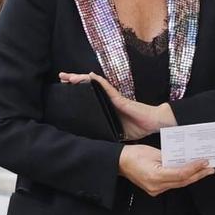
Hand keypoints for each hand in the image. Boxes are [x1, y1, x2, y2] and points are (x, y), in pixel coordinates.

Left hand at [59, 71, 174, 137]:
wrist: (153, 123)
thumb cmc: (138, 126)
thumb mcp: (117, 132)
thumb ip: (107, 130)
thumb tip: (94, 139)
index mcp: (106, 106)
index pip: (89, 95)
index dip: (77, 91)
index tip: (65, 88)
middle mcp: (108, 99)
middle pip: (88, 87)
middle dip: (74, 81)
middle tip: (61, 77)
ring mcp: (113, 97)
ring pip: (94, 85)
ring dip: (81, 79)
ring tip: (68, 76)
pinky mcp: (120, 99)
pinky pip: (107, 88)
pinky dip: (99, 81)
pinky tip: (90, 75)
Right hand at [118, 145, 210, 196]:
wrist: (119, 163)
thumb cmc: (134, 155)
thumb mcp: (155, 152)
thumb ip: (171, 157)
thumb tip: (186, 159)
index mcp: (155, 176)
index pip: (181, 174)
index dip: (195, 168)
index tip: (205, 162)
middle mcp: (156, 186)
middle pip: (183, 181)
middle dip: (198, 174)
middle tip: (210, 168)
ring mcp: (155, 190)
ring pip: (179, 184)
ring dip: (192, 177)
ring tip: (204, 170)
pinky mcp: (155, 189)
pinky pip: (172, 184)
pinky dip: (182, 178)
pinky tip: (190, 172)